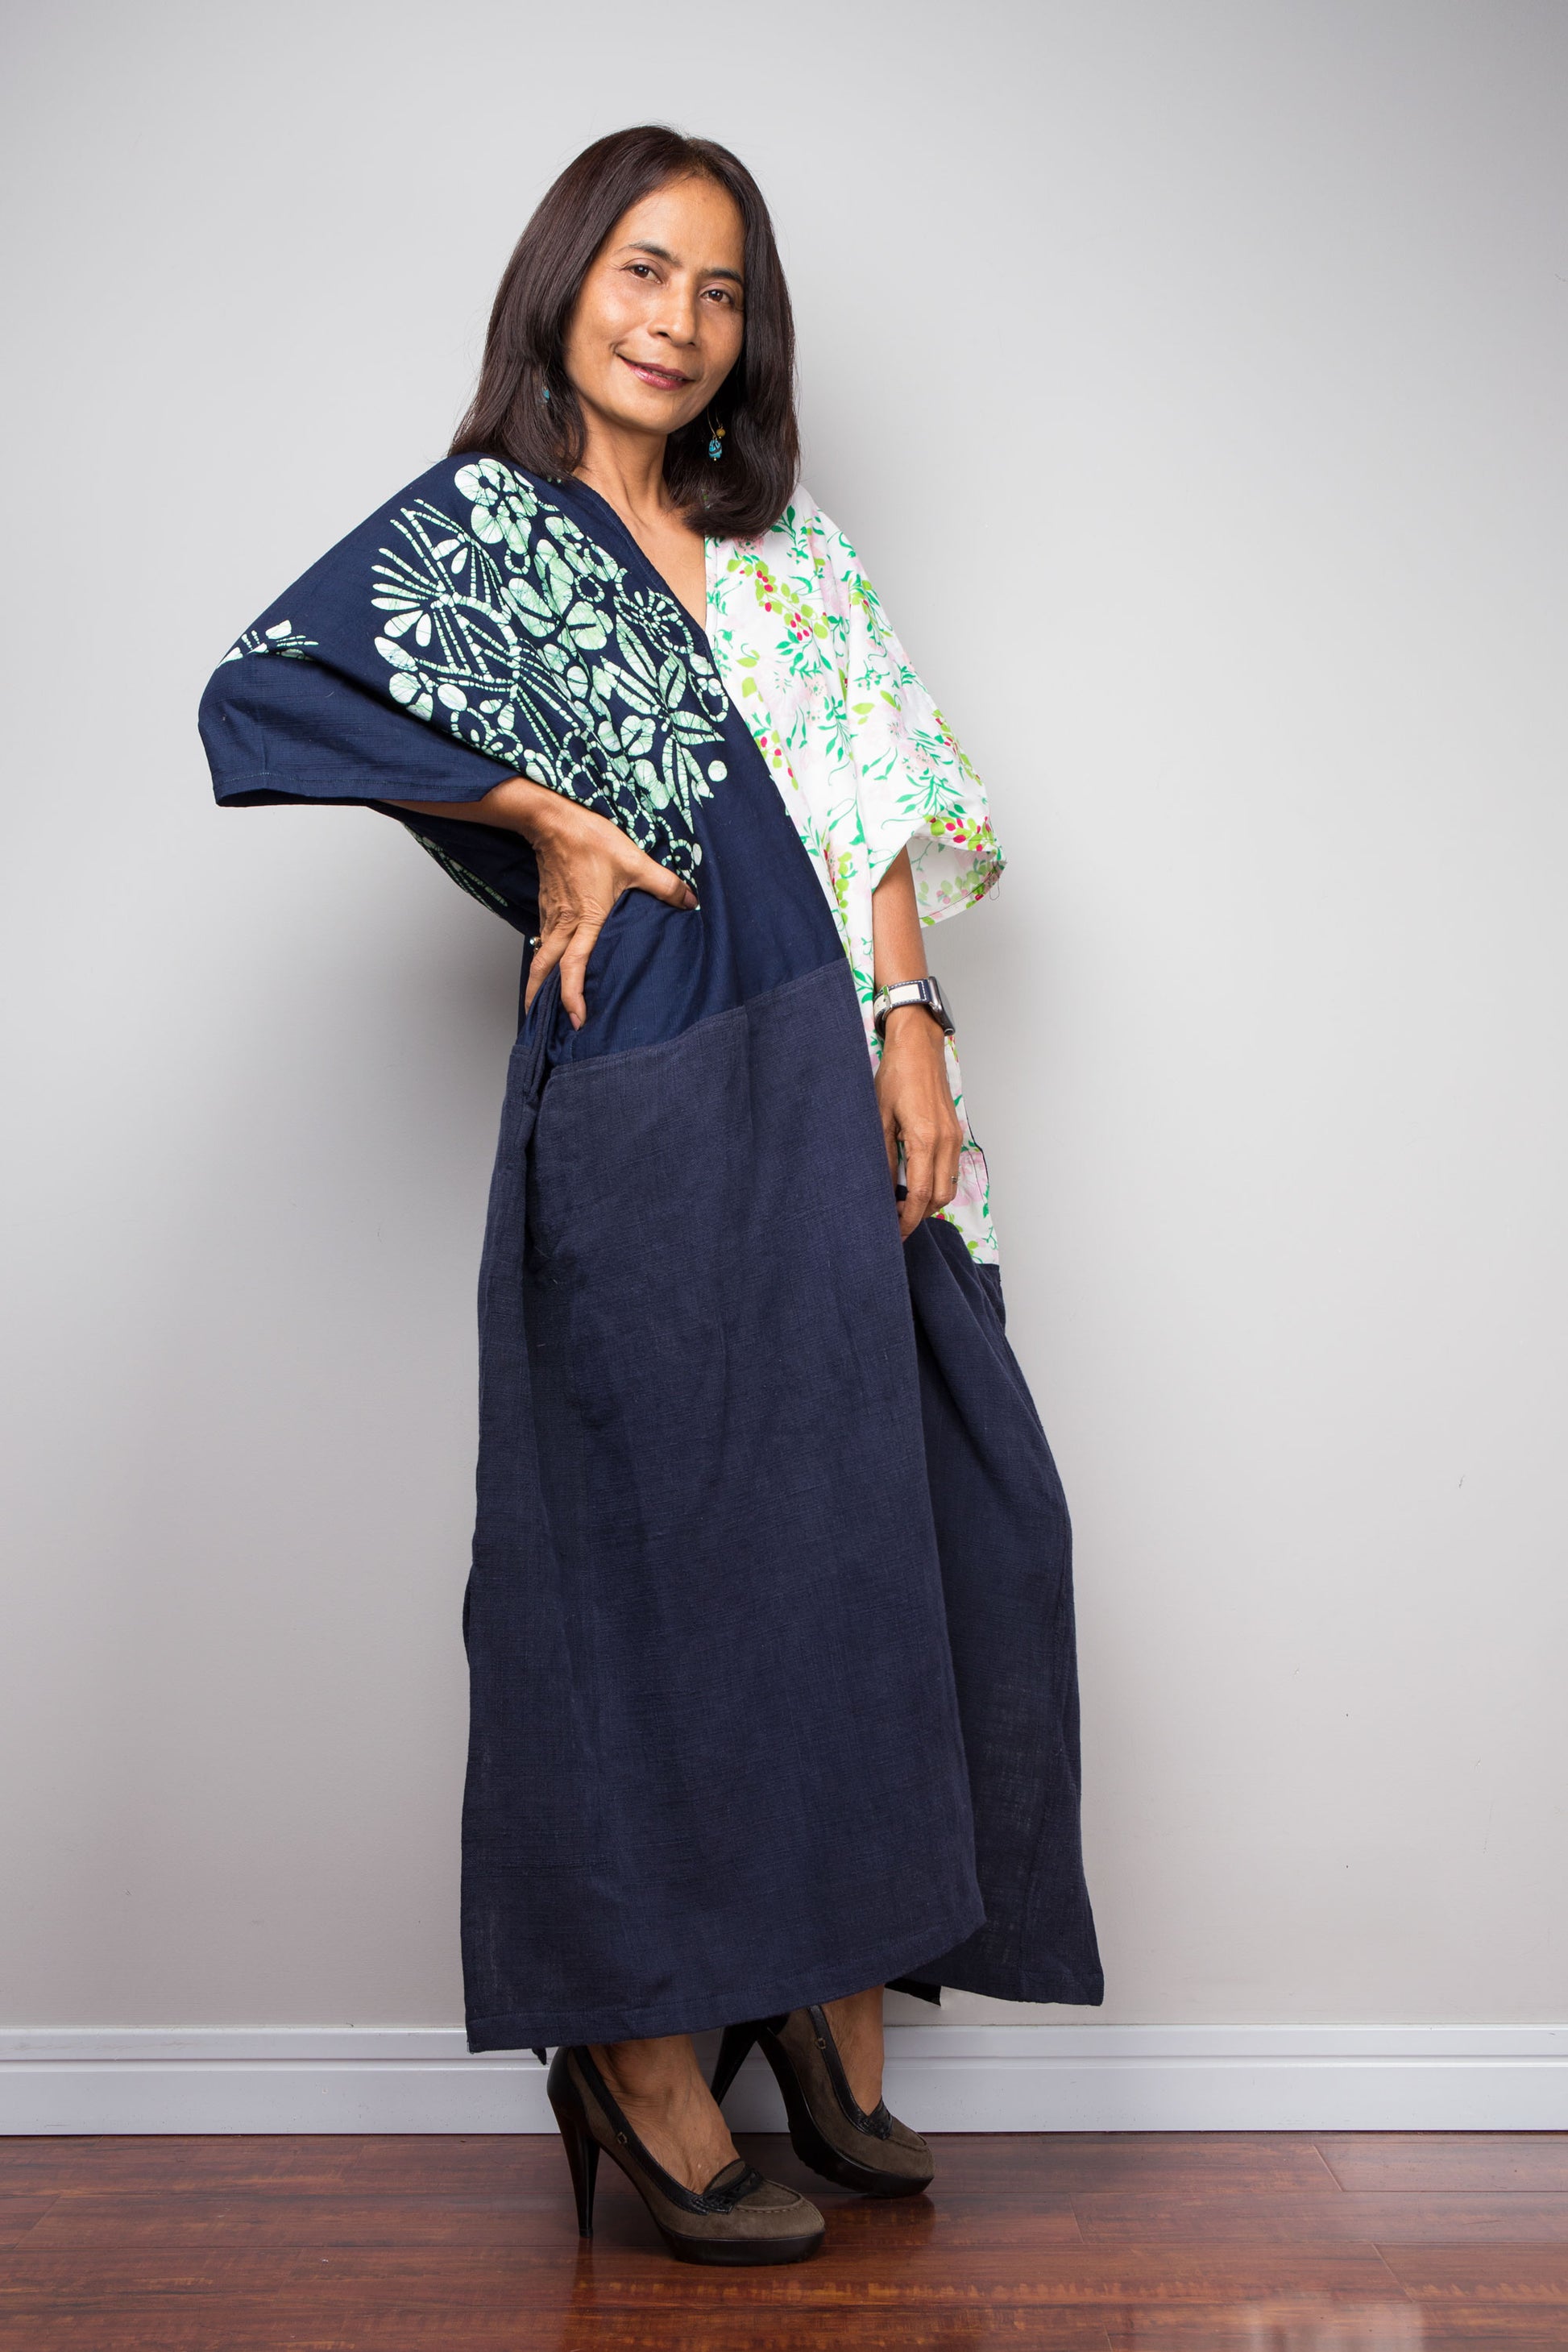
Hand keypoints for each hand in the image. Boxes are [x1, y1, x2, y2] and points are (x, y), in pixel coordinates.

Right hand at [518, 788, 696, 1025]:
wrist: (552, 820)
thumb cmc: (590, 840)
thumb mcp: (635, 861)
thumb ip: (665, 885)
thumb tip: (691, 902)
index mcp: (587, 920)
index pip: (574, 967)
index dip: (572, 996)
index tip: (576, 1019)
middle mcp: (564, 925)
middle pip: (544, 970)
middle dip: (540, 999)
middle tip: (541, 1023)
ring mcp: (552, 917)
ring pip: (539, 958)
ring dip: (538, 982)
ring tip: (541, 1003)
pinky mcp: (547, 907)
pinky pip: (542, 941)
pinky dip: (542, 960)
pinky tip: (550, 966)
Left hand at [876, 1006, 962, 1239]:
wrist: (918, 1047)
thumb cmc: (896, 1076)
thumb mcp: (879, 1118)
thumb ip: (883, 1157)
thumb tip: (882, 1189)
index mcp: (925, 1138)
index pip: (922, 1194)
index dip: (908, 1219)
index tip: (894, 1232)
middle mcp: (946, 1142)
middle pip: (941, 1197)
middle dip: (920, 1215)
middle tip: (895, 1221)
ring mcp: (954, 1137)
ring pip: (949, 1185)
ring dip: (930, 1200)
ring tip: (903, 1202)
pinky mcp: (955, 1132)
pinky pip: (950, 1169)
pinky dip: (936, 1182)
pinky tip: (915, 1180)